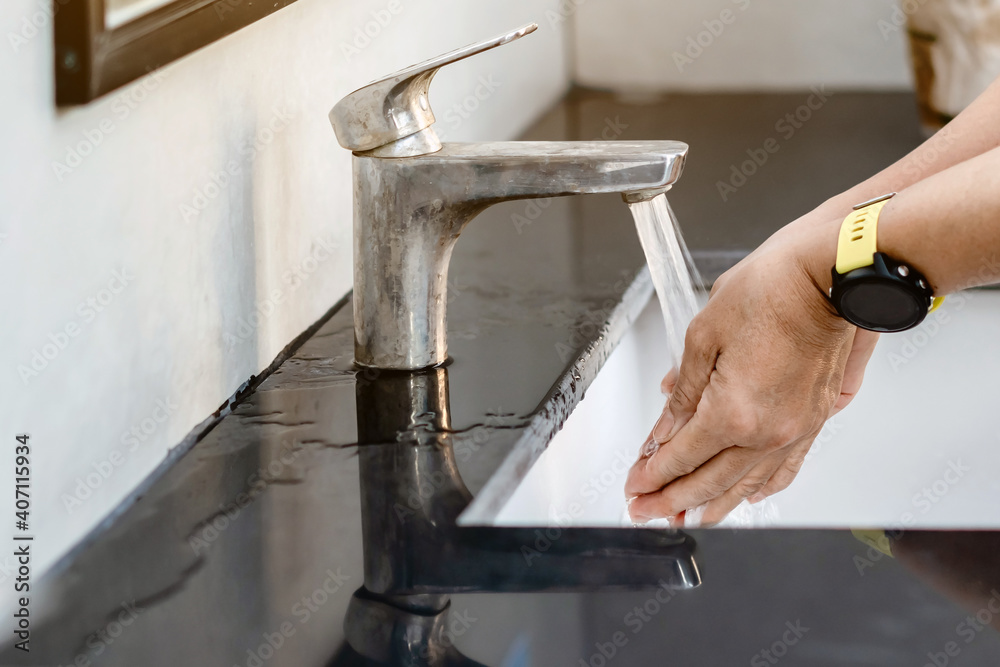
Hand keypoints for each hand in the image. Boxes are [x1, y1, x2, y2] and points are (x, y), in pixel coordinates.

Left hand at [625, 216, 879, 524]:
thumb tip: (665, 427)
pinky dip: (760, 489)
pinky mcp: (815, 422)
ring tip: (685, 518)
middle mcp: (767, 432)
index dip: (651, 475)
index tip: (634, 485)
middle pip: (709, 482)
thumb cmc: (771, 291)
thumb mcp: (704, 336)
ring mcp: (795, 431)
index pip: (680, 457)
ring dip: (711, 506)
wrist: (830, 276)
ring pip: (746, 486)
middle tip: (645, 511)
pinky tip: (746, 497)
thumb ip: (683, 391)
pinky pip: (784, 470)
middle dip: (670, 501)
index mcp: (733, 412)